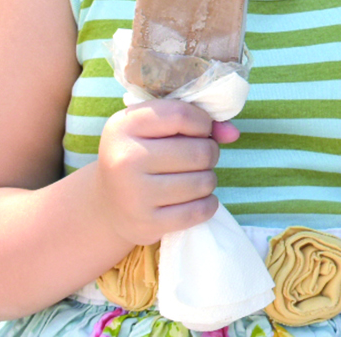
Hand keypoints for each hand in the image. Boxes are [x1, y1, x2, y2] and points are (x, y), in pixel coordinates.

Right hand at [93, 99, 231, 245]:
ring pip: (203, 182)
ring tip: (194, 177)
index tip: (200, 131)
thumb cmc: (140, 154)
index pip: (182, 115)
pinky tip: (196, 198)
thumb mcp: (155, 128)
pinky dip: (207, 204)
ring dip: (208, 179)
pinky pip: (199, 211)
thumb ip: (197, 121)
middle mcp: (124, 159)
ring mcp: (133, 195)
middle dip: (209, 153)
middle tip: (199, 158)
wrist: (107, 202)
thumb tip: (233, 134)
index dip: (203, 123)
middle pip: (199, 152)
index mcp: (125, 126)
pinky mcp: (146, 224)